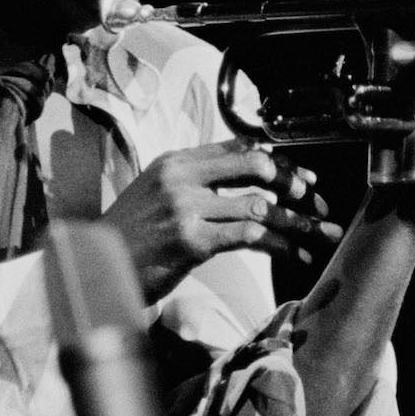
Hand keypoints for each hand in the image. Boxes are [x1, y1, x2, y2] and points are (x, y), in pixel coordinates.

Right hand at [99, 141, 342, 302]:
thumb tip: (244, 184)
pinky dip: (280, 247)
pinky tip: (295, 257)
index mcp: (176, 161)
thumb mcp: (156, 194)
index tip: (303, 180)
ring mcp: (186, 208)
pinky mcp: (191, 241)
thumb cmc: (129, 236)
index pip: (239, 148)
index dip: (278, 162)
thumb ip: (194, 183)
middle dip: (294, 185)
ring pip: (260, 206)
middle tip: (316, 204)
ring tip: (319, 236)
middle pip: (256, 167)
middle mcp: (182, 178)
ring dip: (297, 223)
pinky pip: (250, 237)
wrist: (95, 267)